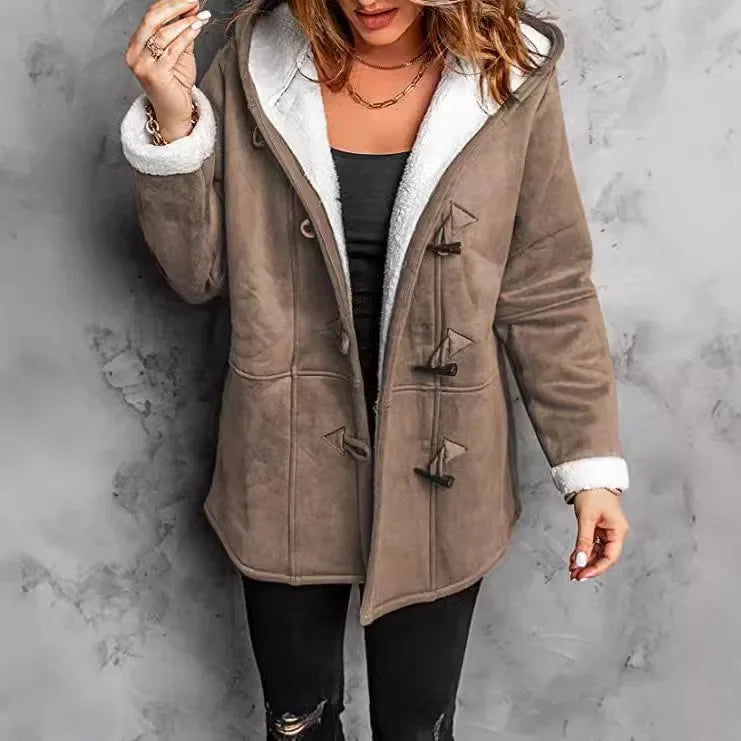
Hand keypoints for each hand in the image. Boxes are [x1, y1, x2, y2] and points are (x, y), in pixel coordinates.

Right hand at [124, 0, 210, 139]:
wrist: (174, 113)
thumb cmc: (175, 86)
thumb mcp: (179, 53)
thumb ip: (182, 32)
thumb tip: (191, 9)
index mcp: (136, 46)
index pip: (150, 16)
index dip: (169, 4)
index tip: (188, 0)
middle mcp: (135, 54)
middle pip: (152, 19)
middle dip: (175, 7)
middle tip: (192, 1)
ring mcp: (142, 65)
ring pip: (163, 34)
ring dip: (184, 22)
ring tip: (199, 17)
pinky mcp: (154, 74)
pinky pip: (172, 49)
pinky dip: (186, 36)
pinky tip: (197, 28)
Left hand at [568, 488, 629, 581]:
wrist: (589, 476)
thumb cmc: (592, 493)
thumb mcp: (586, 518)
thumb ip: (583, 541)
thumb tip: (580, 561)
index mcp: (618, 531)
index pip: (610, 557)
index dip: (596, 568)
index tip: (582, 575)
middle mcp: (614, 532)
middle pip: (603, 557)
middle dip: (589, 566)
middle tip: (575, 576)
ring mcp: (606, 530)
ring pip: (597, 552)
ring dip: (584, 560)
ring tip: (572, 569)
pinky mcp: (598, 527)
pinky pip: (592, 544)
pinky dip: (583, 551)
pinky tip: (573, 558)